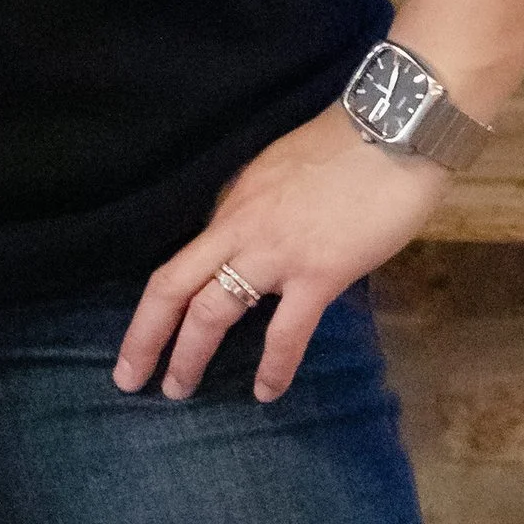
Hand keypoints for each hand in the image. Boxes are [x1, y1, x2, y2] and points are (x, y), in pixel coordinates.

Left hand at [114, 105, 451, 404]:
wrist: (394, 131)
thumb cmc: (344, 148)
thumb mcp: (277, 173)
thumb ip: (254, 212)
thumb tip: (241, 247)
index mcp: (231, 205)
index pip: (176, 264)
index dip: (148, 310)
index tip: (134, 346)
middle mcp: (241, 229)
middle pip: (174, 288)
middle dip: (146, 339)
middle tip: (129, 380)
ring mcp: (276, 253)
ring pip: (213, 311)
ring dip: (190, 355)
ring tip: (178, 391)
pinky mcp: (320, 272)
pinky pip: (287, 331)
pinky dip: (273, 367)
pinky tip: (266, 392)